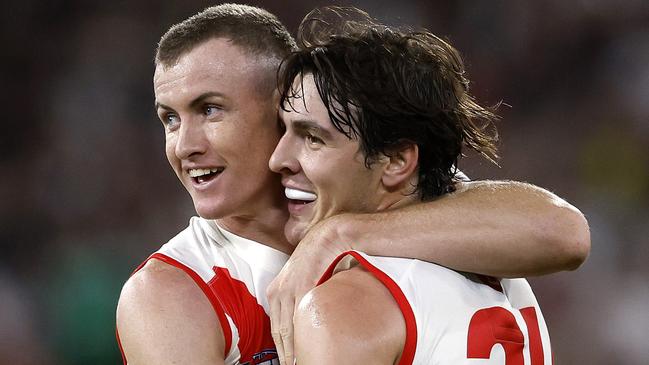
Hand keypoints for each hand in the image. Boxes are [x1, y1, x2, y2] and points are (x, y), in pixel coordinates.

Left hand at [267, 217, 351, 364]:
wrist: (330, 236)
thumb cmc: (319, 256)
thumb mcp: (303, 279)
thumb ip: (300, 298)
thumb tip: (307, 318)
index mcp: (276, 291)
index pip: (276, 328)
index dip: (281, 348)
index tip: (287, 362)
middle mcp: (278, 291)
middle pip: (280, 333)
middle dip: (286, 354)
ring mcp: (290, 290)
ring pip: (289, 329)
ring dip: (294, 350)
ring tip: (301, 364)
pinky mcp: (304, 287)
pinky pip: (303, 318)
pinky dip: (305, 336)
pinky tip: (311, 348)